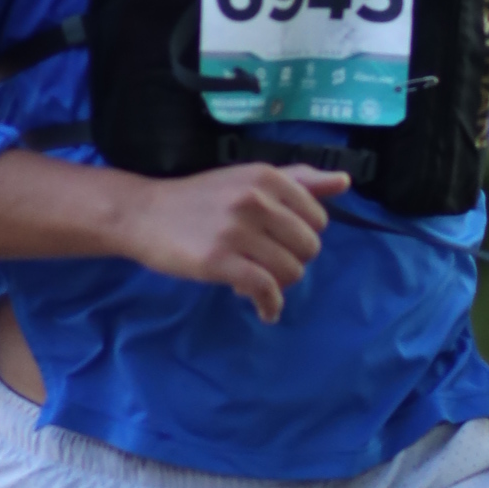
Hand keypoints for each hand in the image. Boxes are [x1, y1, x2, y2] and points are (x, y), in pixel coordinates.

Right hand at [122, 164, 350, 321]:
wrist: (145, 214)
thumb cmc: (200, 198)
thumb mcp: (248, 179)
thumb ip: (298, 180)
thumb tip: (344, 181)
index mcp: (266, 177)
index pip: (317, 218)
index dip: (302, 235)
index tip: (279, 240)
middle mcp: (254, 200)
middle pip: (308, 247)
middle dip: (292, 260)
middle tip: (266, 261)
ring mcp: (236, 231)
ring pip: (290, 271)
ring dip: (278, 283)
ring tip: (256, 278)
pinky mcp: (219, 261)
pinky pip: (265, 291)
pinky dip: (270, 306)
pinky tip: (264, 310)